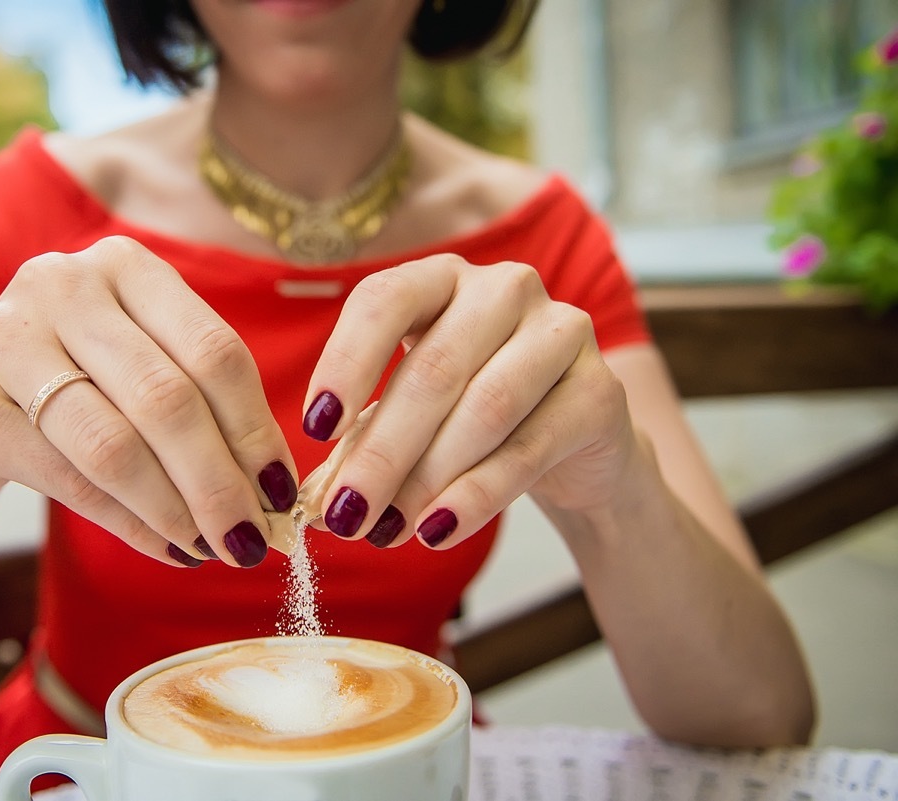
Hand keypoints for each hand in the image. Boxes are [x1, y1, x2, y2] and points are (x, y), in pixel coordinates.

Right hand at [0, 236, 297, 567]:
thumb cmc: (78, 382)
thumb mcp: (142, 365)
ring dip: (175, 509)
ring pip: (115, 443)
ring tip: (211, 548)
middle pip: (167, 398)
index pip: (213, 351)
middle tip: (251, 539)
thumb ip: (203, 404)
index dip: (255, 429)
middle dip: (219, 481)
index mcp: (126, 265)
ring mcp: (6, 338)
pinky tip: (165, 546)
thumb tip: (276, 489)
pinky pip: (68, 478)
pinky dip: (127, 522)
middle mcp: (63, 285)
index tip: (283, 491)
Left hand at [302, 255, 636, 548]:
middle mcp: (504, 289)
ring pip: (483, 408)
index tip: (315, 428)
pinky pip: (529, 447)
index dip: (345, 363)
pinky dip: (477, 496)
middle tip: (345, 514)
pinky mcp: (601, 389)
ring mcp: (561, 332)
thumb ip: (366, 439)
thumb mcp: (412, 416)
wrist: (575, 444)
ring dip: (426, 478)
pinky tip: (438, 530)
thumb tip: (318, 495)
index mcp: (443, 278)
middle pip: (432, 370)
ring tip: (386, 531)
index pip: (384, 300)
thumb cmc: (474, 419)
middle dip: (381, 451)